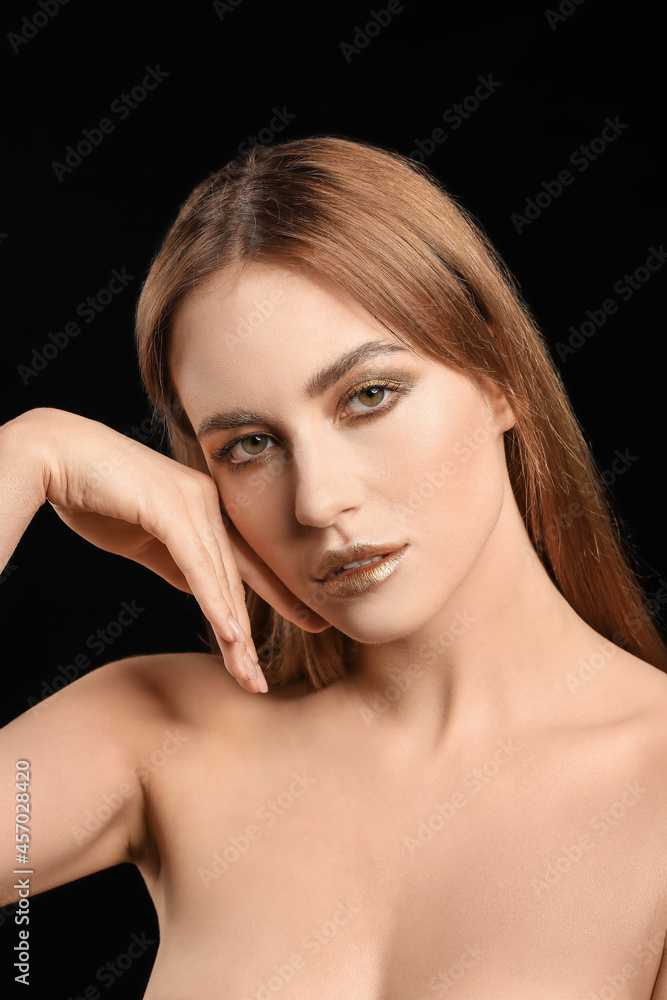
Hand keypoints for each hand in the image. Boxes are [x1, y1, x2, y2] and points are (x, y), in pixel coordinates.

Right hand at [17, 408, 330, 692]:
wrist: (57, 454)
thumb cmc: (96, 493)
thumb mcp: (144, 537)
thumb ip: (175, 559)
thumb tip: (202, 589)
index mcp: (205, 509)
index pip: (244, 563)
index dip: (275, 597)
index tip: (306, 624)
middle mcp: (208, 504)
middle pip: (237, 578)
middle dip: (249, 633)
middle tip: (259, 680)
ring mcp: (193, 503)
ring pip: (222, 578)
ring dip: (234, 631)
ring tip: (245, 672)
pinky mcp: (171, 508)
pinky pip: (198, 565)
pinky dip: (215, 603)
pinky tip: (230, 635)